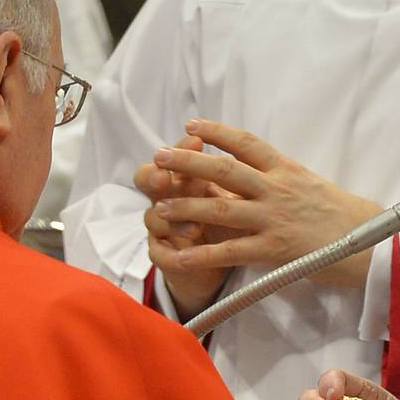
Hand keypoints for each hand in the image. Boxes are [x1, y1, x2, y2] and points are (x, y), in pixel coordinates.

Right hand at [134, 133, 232, 318]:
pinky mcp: (166, 254)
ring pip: (152, 218)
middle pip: (148, 179)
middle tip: (164, 177)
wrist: (231, 259)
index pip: (178, 155)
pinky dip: (170, 257)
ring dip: (173, 222)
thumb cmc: (235, 220)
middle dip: (154, 176)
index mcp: (189, 177)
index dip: (182, 147)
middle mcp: (170, 197)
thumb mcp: (241, 196)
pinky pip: (158, 254)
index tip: (195, 140)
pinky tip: (183, 260)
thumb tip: (251, 151)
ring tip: (194, 229)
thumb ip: (239, 176)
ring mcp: (164, 226)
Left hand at [149, 119, 382, 289]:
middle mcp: (277, 189)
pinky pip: (229, 251)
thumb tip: (256, 169)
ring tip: (160, 205)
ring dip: (186, 205)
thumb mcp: (313, 184)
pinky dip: (200, 255)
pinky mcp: (274, 250)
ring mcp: (274, 219)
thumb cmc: (345, 216)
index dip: (217, 132)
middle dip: (189, 162)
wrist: (374, 243)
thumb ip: (283, 177)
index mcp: (287, 170)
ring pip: (221, 207)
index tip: (192, 125)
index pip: (247, 144)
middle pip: (225, 170)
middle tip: (159, 157)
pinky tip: (178, 257)